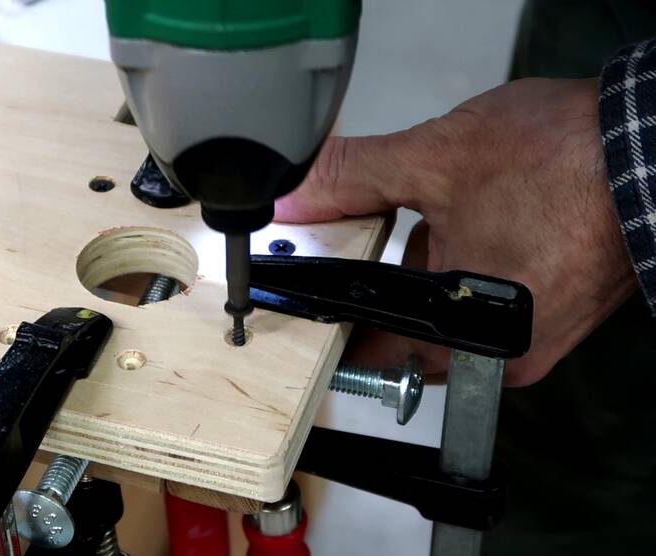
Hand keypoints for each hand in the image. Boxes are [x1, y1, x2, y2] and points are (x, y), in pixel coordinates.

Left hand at [277, 78, 635, 385]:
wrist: (650, 145)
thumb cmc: (567, 161)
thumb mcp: (436, 160)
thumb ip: (352, 179)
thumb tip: (298, 194)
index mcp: (470, 339)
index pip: (373, 351)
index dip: (336, 316)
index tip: (321, 289)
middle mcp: (506, 355)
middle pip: (411, 329)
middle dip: (388, 278)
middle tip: (392, 228)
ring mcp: (534, 338)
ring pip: (450, 309)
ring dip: (432, 265)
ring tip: (456, 211)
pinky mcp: (555, 313)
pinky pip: (487, 297)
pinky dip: (470, 262)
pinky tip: (481, 218)